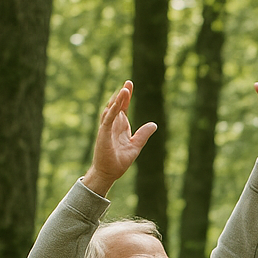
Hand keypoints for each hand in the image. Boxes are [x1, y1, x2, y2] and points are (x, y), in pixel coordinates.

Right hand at [82, 81, 157, 196]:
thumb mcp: (136, 146)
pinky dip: (112, 110)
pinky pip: (108, 119)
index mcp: (120, 127)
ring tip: (125, 89)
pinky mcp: (103, 133)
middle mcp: (113, 125)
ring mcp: (107, 128)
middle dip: (122, 94)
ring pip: (111, 109)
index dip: (126, 97)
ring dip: (117, 100)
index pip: (123, 108)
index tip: (129, 85)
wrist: (108, 174)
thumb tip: (154, 125)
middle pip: (117, 105)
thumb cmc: (118, 162)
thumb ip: (143, 135)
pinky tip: (117, 103)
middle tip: (128, 83)